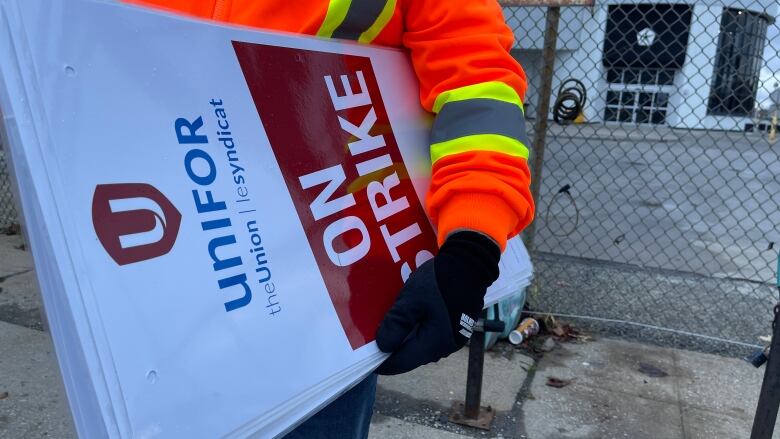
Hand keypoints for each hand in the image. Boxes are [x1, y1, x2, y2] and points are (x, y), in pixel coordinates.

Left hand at [375, 231, 499, 374]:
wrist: (472, 262)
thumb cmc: (441, 280)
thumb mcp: (413, 299)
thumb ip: (397, 324)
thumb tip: (382, 347)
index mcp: (434, 343)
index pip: (401, 363)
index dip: (381, 362)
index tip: (365, 354)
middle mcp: (445, 346)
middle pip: (411, 356)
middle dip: (392, 348)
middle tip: (372, 336)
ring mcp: (453, 338)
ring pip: (421, 345)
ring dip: (404, 338)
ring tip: (388, 325)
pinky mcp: (457, 327)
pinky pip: (431, 335)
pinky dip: (416, 330)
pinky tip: (408, 317)